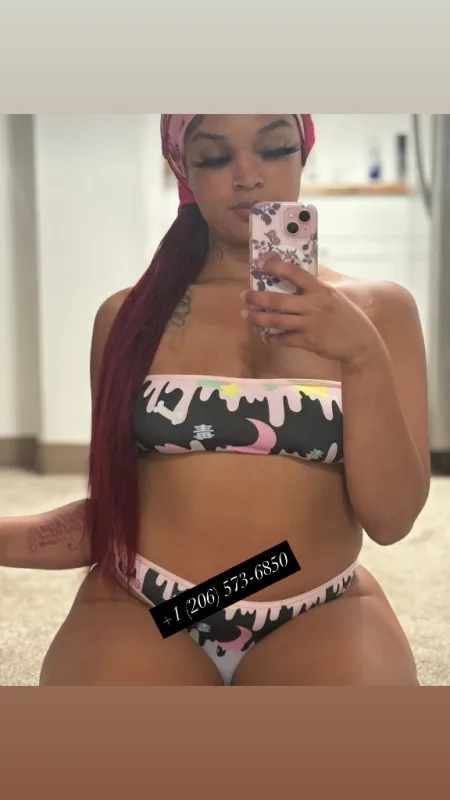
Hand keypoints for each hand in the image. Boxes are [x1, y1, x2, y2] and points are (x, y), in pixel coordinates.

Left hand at [242, 259, 383, 368]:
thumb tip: (295, 277)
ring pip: (277, 321)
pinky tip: (265, 336)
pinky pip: (284, 339)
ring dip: (258, 318)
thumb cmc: (346, 316)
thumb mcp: (334, 296)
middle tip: (245, 295)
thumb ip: (316, 288)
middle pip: (279, 300)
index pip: (295, 273)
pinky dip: (272, 338)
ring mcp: (310, 324)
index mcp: (321, 290)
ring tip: (247, 315)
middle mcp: (314, 305)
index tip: (261, 265)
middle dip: (257, 298)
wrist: (360, 343)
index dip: (276, 267)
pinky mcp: (308, 341)